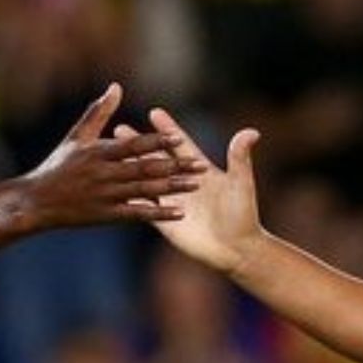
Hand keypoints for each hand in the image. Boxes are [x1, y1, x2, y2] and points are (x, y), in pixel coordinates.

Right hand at [19, 83, 203, 227]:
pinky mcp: (105, 215)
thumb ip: (98, 112)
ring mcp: (105, 196)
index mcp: (98, 152)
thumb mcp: (76, 137)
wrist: (35, 202)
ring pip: (144, 192)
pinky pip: (135, 214)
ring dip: (172, 189)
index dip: (155, 142)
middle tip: (201, 166)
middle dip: (174, 168)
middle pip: (144, 170)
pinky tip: (179, 213)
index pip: (132, 146)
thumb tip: (116, 86)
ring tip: (196, 186)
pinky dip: (157, 214)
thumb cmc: (57, 166)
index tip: (178, 139)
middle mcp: (103, 174)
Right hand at [118, 110, 264, 275]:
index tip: (154, 112)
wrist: (237, 249)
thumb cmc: (243, 215)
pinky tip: (111, 191)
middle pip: (156, 159)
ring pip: (145, 181)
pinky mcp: (166, 222)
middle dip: (138, 144)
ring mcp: (173, 202)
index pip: (180, 144)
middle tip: (117, 129)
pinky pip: (144, 208)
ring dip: (129, 168)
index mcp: (201, 170)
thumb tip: (252, 132)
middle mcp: (183, 184)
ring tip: (110, 157)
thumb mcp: (241, 183)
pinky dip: (130, 199)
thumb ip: (240, 157)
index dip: (168, 129)